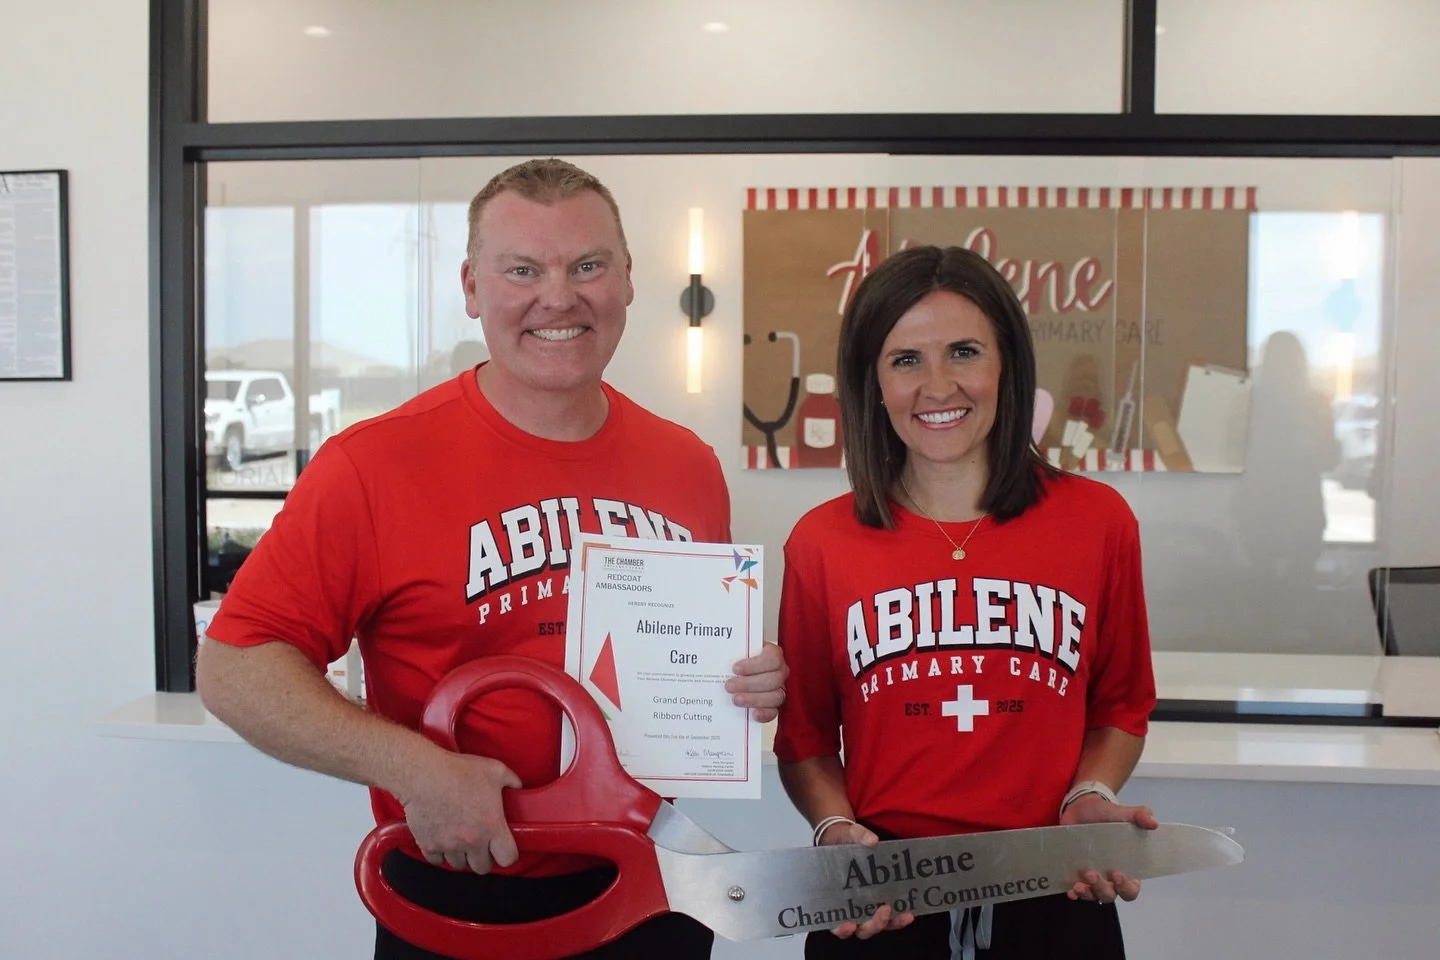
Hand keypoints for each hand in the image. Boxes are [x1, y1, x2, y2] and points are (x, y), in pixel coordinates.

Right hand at [397, 747, 522, 873]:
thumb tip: (518, 786)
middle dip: (483, 857)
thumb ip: (512, 781)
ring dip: (461, 855)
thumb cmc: (458, 771)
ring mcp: (449, 846)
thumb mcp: (495, 770)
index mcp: (492, 826)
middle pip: (482, 867)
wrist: (424, 775)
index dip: (507, 854)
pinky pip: (437, 860)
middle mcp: (472, 841)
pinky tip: (442, 838)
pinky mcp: (428, 845)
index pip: (508, 858)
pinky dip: (440, 853)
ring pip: (459, 865)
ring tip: (460, 839)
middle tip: (481, 843)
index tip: (503, 847)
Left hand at [726, 641, 788, 722]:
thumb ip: (731, 650)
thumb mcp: (734, 649)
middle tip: (729, 686)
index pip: (773, 658)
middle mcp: (779, 672)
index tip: (735, 668)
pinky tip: (753, 714)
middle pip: (774, 679)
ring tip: (735, 699)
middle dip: (749, 684)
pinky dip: (765, 714)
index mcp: (773, 654)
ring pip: (776, 696)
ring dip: (754, 699)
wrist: (735, 671)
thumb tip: (716, 650)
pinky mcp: (773, 706)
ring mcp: (779, 689)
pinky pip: (774, 712)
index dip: (755, 665)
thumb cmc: (736, 657)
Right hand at [817, 820, 915, 938]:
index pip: (835, 924)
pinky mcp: (881, 904)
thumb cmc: (841, 842)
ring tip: (905, 915)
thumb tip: (872, 840)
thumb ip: (858, 836)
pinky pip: (890, 917)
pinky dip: (899, 917)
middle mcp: (852, 909)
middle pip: (862, 929)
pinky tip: (910, 911)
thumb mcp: (847, 836)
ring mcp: (868, 908)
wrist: (848, 839)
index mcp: (835, 899)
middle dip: (874, 924)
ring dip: (892, 923)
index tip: (849, 925)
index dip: (841, 929)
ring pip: (879, 925)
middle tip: (884, 911)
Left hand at [1061, 793, 1158, 903]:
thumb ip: (1139, 816)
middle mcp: (1109, 878)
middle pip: (1110, 895)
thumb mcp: (1122, 813)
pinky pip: (1076, 891)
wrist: (1081, 808)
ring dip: (1086, 893)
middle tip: (1092, 874)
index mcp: (1126, 868)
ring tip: (1078, 885)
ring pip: (1093, 895)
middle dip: (1102, 889)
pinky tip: (1070, 890)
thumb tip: (1153, 822)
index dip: (1126, 888)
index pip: (1131, 888)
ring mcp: (1092, 878)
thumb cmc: (1105, 815)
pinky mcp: (1075, 874)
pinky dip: (1074, 893)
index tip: (1118, 875)